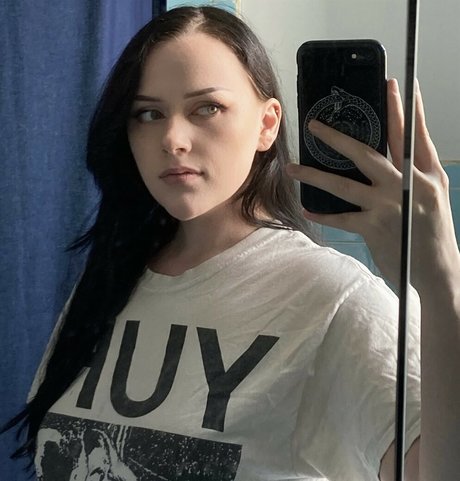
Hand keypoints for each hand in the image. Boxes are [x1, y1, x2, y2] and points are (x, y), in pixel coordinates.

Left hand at [286, 78, 458, 289]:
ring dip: (314, 175)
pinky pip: (340, 218)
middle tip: (314, 126)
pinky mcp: (373, 227)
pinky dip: (322, 214)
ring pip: (343, 184)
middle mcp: (406, 185)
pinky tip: (306, 208)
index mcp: (425, 174)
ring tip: (292, 167)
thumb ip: (415, 172)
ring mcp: (388, 205)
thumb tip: (390, 155)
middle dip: (337, 138)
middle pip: (367, 153)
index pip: (412, 134)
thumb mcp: (434, 195)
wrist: (438, 270)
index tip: (392, 84)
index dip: (403, 108)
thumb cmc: (433, 233)